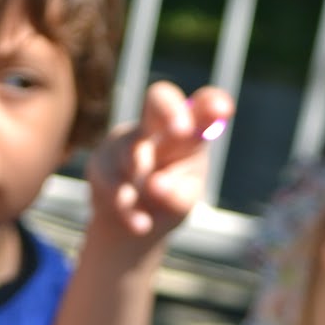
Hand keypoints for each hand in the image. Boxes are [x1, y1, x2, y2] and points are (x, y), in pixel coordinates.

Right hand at [87, 81, 234, 240]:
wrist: (136, 222)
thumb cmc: (169, 199)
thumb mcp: (183, 200)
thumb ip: (179, 194)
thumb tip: (156, 186)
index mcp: (188, 133)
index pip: (201, 108)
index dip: (211, 104)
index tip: (222, 111)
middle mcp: (156, 127)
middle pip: (159, 99)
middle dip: (170, 111)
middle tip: (182, 131)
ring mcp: (126, 141)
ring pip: (133, 150)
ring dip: (141, 176)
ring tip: (150, 207)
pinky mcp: (101, 163)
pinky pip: (114, 183)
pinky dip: (128, 208)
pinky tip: (140, 224)